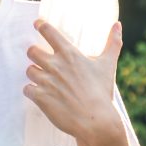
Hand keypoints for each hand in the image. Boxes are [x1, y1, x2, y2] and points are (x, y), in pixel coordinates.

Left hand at [23, 18, 123, 142]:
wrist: (96, 121)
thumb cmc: (102, 92)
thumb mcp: (108, 64)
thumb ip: (112, 42)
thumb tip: (118, 24)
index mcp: (69, 54)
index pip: (48, 31)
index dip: (40, 26)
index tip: (38, 24)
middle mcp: (55, 65)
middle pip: (32, 51)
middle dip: (35, 55)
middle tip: (42, 61)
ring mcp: (46, 81)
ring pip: (29, 70)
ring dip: (35, 74)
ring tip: (46, 82)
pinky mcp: (40, 97)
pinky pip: (27, 89)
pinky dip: (32, 91)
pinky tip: (41, 95)